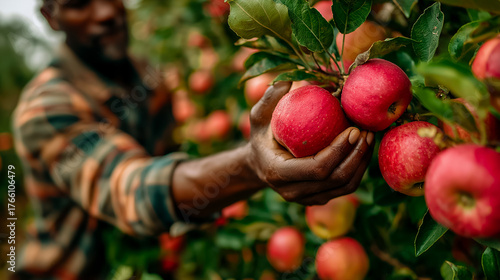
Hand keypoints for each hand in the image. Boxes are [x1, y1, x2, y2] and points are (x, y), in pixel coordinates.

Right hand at [247, 82, 374, 204]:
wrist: (258, 164)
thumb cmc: (261, 135)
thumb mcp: (258, 115)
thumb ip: (271, 97)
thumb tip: (292, 79)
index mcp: (278, 172)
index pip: (316, 168)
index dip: (338, 150)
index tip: (353, 129)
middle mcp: (293, 191)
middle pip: (335, 179)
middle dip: (356, 155)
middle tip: (366, 131)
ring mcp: (307, 199)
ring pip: (345, 186)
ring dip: (362, 162)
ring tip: (369, 138)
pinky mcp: (319, 199)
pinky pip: (346, 187)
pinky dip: (359, 168)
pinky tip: (363, 148)